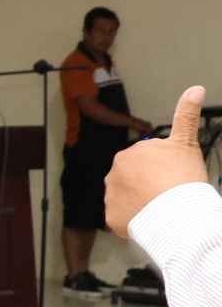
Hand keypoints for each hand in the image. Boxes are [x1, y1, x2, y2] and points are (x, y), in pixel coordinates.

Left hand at [108, 86, 206, 236]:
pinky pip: (122, 216)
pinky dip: (133, 218)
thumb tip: (196, 88)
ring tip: (158, 207)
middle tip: (166, 192)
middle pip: (133, 179)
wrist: (176, 212)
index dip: (161, 170)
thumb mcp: (186, 143)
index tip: (171, 177)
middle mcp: (113, 173)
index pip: (144, 163)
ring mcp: (110, 195)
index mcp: (128, 154)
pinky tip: (149, 218)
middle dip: (146, 184)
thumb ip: (186, 116)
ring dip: (139, 201)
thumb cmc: (182, 177)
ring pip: (127, 197)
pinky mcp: (111, 216)